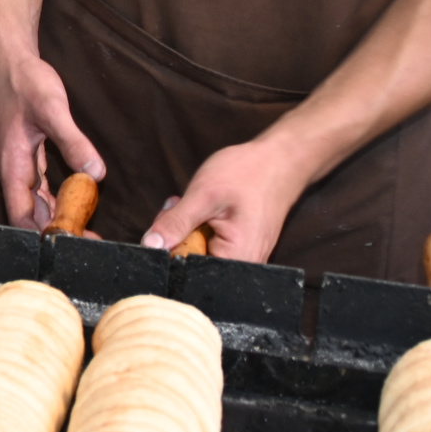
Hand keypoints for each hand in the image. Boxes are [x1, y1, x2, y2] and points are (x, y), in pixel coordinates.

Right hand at [0, 46, 103, 227]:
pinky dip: (55, 196)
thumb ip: (73, 142)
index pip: (22, 216)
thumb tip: (95, 173)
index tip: (72, 243)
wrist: (8, 58)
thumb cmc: (23, 82)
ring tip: (84, 228)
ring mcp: (19, 162)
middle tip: (88, 240)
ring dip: (56, 215)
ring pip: (35, 201)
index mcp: (12, 166)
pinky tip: (74, 200)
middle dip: (55, 230)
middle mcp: (12, 169)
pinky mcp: (26, 153)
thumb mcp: (52, 110)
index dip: (44, 235)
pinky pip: (40, 185)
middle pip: (29, 214)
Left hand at [146, 136, 308, 260]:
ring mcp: (242, 257)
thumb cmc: (248, 174)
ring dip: (186, 227)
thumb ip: (176, 222)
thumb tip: (149, 246)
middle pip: (191, 262)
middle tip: (176, 205)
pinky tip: (200, 208)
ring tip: (190, 202)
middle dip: (176, 235)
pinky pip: (209, 243)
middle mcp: (242, 266)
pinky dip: (198, 225)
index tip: (166, 225)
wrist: (281, 160)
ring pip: (197, 251)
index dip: (169, 249)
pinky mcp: (239, 246)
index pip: (187, 271)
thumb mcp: (204, 195)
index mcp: (236, 260)